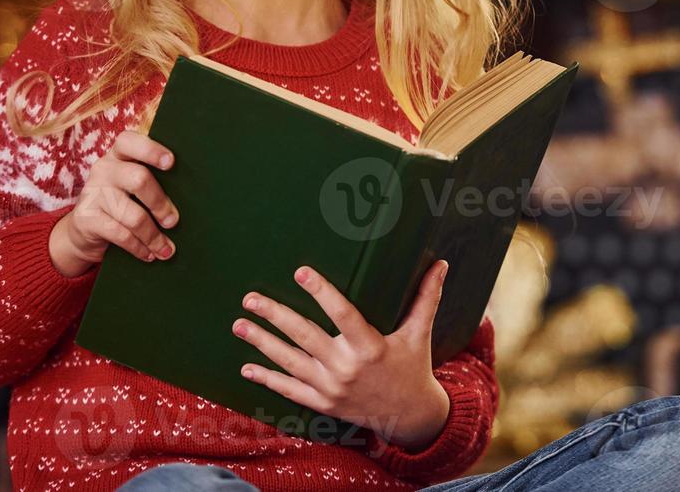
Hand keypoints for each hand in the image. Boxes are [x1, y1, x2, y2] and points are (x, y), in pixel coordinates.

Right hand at [49, 130, 178, 277]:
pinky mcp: (86, 218)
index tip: (171, 162)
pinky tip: (148, 254)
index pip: (129, 142)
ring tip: (166, 249)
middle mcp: (104, 169)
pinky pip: (120, 234)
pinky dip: (139, 247)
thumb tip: (192, 196)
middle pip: (138, 179)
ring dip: (153, 236)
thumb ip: (152, 181)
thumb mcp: (132, 185)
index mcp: (118, 155)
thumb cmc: (122, 202)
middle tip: (173, 221)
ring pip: (133, 215)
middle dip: (160, 203)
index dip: (151, 150)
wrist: (84, 229)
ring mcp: (93, 193)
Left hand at [232, 260, 452, 450]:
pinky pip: (290, 391)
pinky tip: (247, 366)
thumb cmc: (413, 366)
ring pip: (290, 362)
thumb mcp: (419, 332)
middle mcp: (347, 368)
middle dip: (275, 315)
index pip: (342, 314)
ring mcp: (332, 388)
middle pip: (305, 336)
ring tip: (239, 324)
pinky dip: (267, 379)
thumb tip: (440, 263)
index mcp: (370, 346)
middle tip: (250, 298)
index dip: (321, 292)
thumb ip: (425, 297)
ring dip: (262, 343)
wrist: (409, 415)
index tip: (301, 272)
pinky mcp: (323, 404)